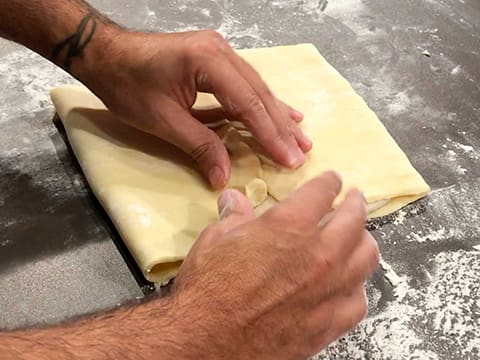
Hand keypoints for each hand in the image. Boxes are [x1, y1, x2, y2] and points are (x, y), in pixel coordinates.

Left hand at [79, 29, 311, 188]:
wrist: (105, 54)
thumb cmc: (126, 85)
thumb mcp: (163, 121)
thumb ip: (199, 146)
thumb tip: (224, 178)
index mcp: (208, 61)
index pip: (249, 103)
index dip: (270, 134)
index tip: (290, 158)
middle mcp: (221, 51)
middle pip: (259, 94)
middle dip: (280, 126)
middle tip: (303, 152)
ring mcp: (219, 52)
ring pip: (256, 88)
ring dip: (277, 115)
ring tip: (300, 136)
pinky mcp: (214, 59)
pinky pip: (244, 84)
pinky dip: (261, 103)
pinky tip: (280, 113)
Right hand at [171, 172, 378, 358]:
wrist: (207, 340)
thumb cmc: (209, 288)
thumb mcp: (216, 239)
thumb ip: (235, 216)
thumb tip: (235, 200)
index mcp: (290, 226)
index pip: (322, 192)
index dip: (329, 182)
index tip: (332, 180)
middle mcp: (319, 255)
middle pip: (355, 219)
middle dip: (356, 203)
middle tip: (354, 199)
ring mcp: (328, 291)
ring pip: (367, 257)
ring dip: (364, 241)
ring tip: (359, 237)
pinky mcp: (327, 324)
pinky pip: (358, 301)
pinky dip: (357, 287)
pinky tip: (349, 284)